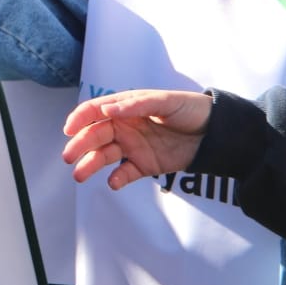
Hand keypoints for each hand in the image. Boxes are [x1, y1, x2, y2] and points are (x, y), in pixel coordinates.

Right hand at [62, 89, 211, 188]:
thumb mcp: (166, 102)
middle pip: (96, 135)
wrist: (216, 134)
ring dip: (90, 164)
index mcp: (127, 107)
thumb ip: (136, 105)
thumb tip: (107, 109)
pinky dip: (117, 179)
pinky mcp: (145, 165)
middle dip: (80, 145)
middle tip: (69, 156)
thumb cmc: (190, 109)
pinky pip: (125, 173)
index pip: (97, 110)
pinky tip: (113, 182)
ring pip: (104, 155)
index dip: (80, 118)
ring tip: (80, 175)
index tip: (69, 128)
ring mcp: (134, 146)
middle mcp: (126, 126)